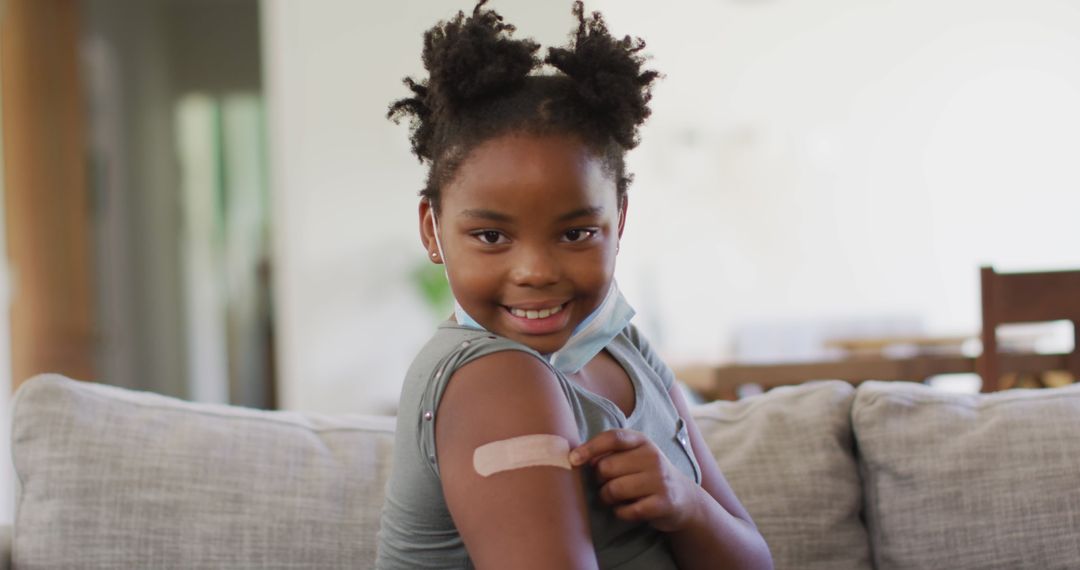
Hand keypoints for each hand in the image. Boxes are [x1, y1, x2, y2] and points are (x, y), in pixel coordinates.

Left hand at [569, 429, 699, 532]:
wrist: (684, 498)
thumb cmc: (647, 475)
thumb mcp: (634, 456)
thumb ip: (610, 453)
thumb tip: (576, 458)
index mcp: (642, 441)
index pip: (612, 437)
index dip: (589, 447)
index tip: (573, 459)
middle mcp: (652, 457)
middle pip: (606, 467)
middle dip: (598, 480)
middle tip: (604, 485)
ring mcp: (659, 480)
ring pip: (614, 489)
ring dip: (606, 498)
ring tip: (611, 499)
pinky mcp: (663, 503)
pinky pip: (627, 511)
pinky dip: (620, 513)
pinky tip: (625, 510)